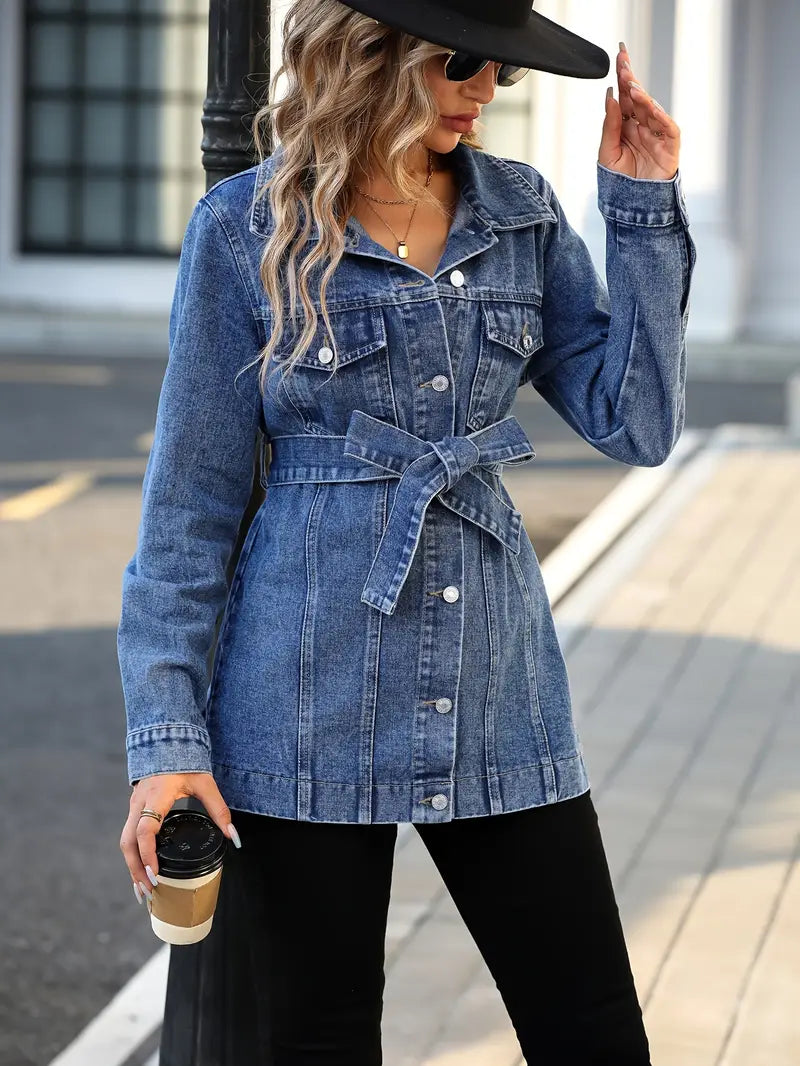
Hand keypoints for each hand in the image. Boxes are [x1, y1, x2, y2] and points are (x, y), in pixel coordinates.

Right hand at [120, 772, 240, 905]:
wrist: (166, 742)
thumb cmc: (186, 762)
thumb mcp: (206, 784)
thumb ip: (219, 809)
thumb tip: (232, 836)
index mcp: (156, 796)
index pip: (145, 829)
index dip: (147, 853)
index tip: (155, 874)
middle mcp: (139, 803)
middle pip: (128, 842)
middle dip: (136, 870)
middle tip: (149, 892)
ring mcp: (134, 807)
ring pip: (125, 842)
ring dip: (132, 867)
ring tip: (143, 891)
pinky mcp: (134, 810)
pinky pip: (129, 837)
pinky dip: (133, 857)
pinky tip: (141, 874)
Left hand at [598, 42, 680, 180]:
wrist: (633, 209)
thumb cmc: (620, 184)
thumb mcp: (607, 153)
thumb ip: (610, 126)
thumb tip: (610, 97)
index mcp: (626, 127)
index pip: (624, 97)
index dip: (623, 77)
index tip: (619, 57)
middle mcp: (642, 127)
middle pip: (638, 98)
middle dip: (630, 78)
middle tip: (623, 60)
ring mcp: (656, 136)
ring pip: (651, 110)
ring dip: (642, 96)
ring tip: (630, 85)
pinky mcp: (669, 148)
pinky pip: (668, 128)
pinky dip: (660, 117)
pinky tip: (651, 107)